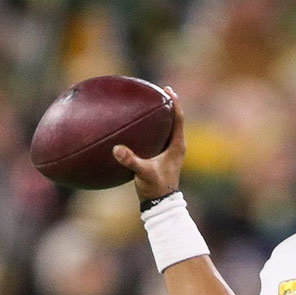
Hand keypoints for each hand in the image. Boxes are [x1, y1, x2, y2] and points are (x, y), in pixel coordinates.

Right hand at [113, 87, 186, 202]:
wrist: (160, 203)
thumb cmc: (155, 188)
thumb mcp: (143, 173)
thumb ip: (132, 161)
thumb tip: (117, 149)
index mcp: (177, 146)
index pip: (178, 119)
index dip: (174, 103)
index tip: (167, 89)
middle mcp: (175, 146)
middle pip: (173, 119)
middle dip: (166, 104)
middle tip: (157, 89)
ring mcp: (169, 151)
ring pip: (166, 127)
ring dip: (159, 115)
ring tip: (147, 102)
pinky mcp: (161, 156)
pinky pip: (157, 136)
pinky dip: (150, 127)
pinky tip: (136, 124)